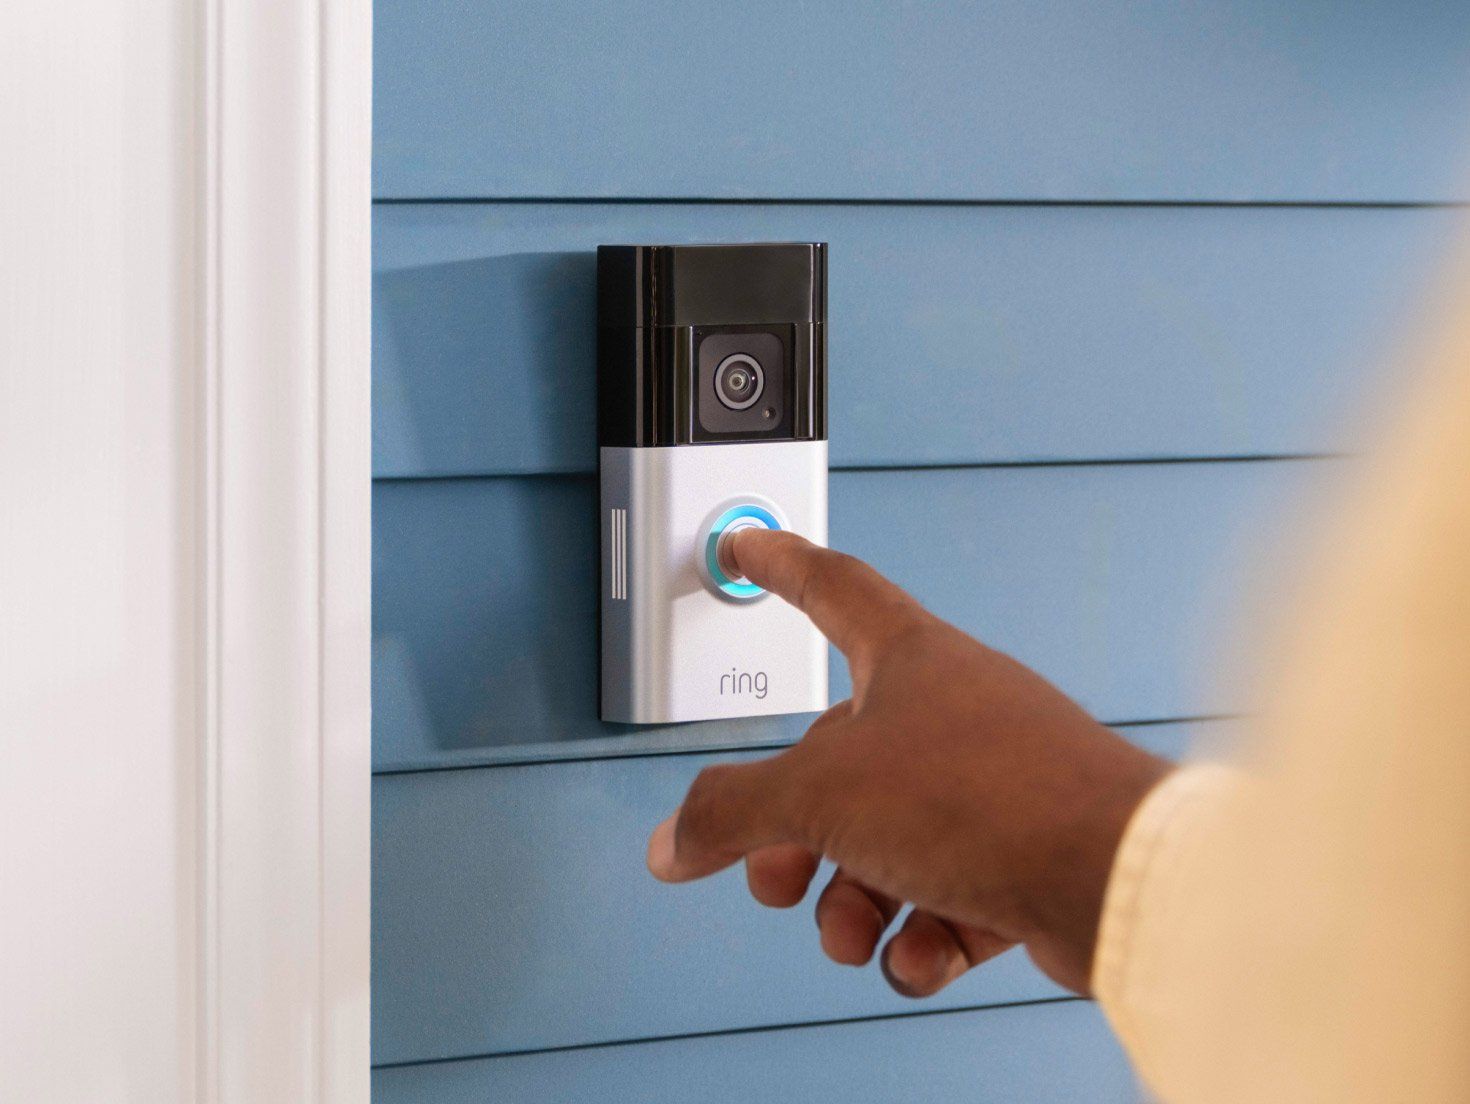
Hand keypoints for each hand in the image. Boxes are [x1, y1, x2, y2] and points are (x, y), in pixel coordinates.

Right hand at [647, 529, 1171, 996]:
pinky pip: (948, 895)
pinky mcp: (1026, 856)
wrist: (1117, 878)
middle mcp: (954, 712)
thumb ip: (733, 816)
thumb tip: (674, 840)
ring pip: (888, 841)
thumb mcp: (822, 794)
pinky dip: (922, 934)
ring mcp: (994, 785)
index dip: (777, 565)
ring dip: (853, 901)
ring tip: (854, 930)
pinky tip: (919, 954)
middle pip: (839, 760)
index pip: (828, 586)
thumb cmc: (992, 796)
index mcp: (909, 659)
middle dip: (795, 834)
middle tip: (775, 877)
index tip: (747, 548)